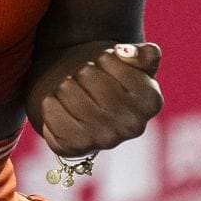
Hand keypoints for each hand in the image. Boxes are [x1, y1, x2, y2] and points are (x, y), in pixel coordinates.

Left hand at [32, 42, 162, 156]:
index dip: (103, 56)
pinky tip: (60, 104)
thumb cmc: (111, 76)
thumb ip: (144, 53)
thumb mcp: (134, 60)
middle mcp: (131, 126)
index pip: (110, 60)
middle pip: (88, 75)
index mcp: (151, 101)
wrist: (87, 105)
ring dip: (65, 84)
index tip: (105, 63)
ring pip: (67, 91)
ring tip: (74, 90)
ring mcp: (103, 140)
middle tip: (87, 77)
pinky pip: (51, 111)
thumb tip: (125, 52)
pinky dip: (50, 102)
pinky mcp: (74, 147)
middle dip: (83, 70)